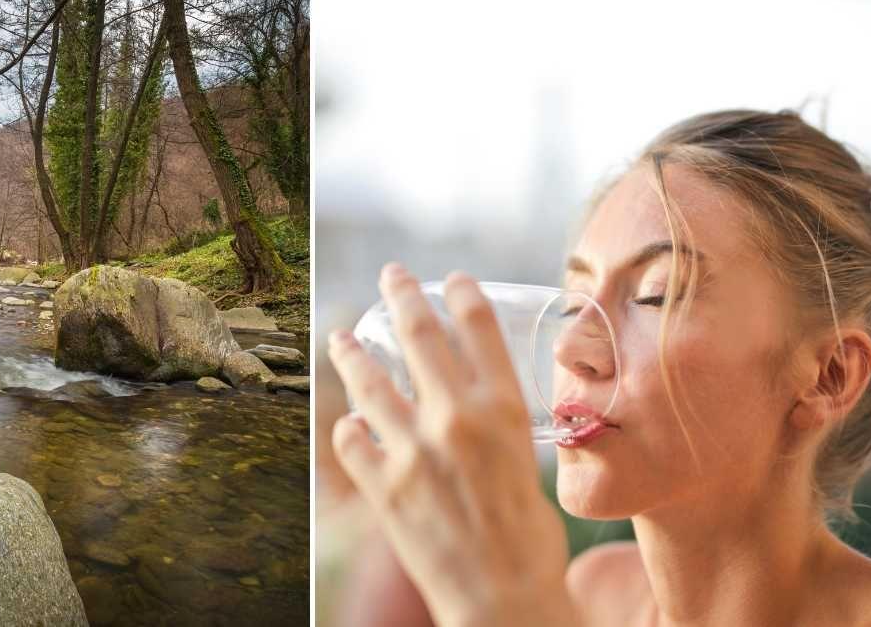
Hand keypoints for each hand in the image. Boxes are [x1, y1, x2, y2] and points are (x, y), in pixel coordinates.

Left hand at [328, 264, 580, 626]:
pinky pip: (351, 440)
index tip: (451, 279)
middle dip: (401, 294)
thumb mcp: (527, 466)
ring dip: (351, 352)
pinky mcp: (382, 485)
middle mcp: (457, 418)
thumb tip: (469, 409)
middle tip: (391, 277)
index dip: (461, 294)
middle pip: (419, 334)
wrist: (503, 600)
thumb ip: (494, 430)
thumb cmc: (527, 541)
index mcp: (504, 410)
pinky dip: (348, 429)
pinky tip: (350, 425)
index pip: (479, 327)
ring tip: (343, 338)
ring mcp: (413, 449)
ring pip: (368, 380)